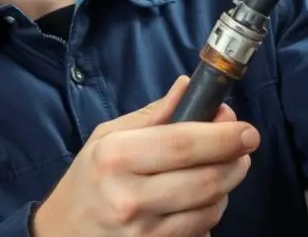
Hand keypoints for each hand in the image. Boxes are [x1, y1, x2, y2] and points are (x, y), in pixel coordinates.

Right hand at [32, 76, 260, 236]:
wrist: (61, 234)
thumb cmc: (88, 180)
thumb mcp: (107, 137)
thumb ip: (152, 115)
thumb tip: (187, 86)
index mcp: (116, 157)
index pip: (184, 144)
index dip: (223, 137)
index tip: (247, 131)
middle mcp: (129, 197)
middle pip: (206, 179)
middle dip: (236, 161)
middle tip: (242, 150)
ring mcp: (142, 233)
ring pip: (210, 208)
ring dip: (225, 188)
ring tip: (215, 173)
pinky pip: (200, 232)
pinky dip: (208, 214)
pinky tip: (197, 202)